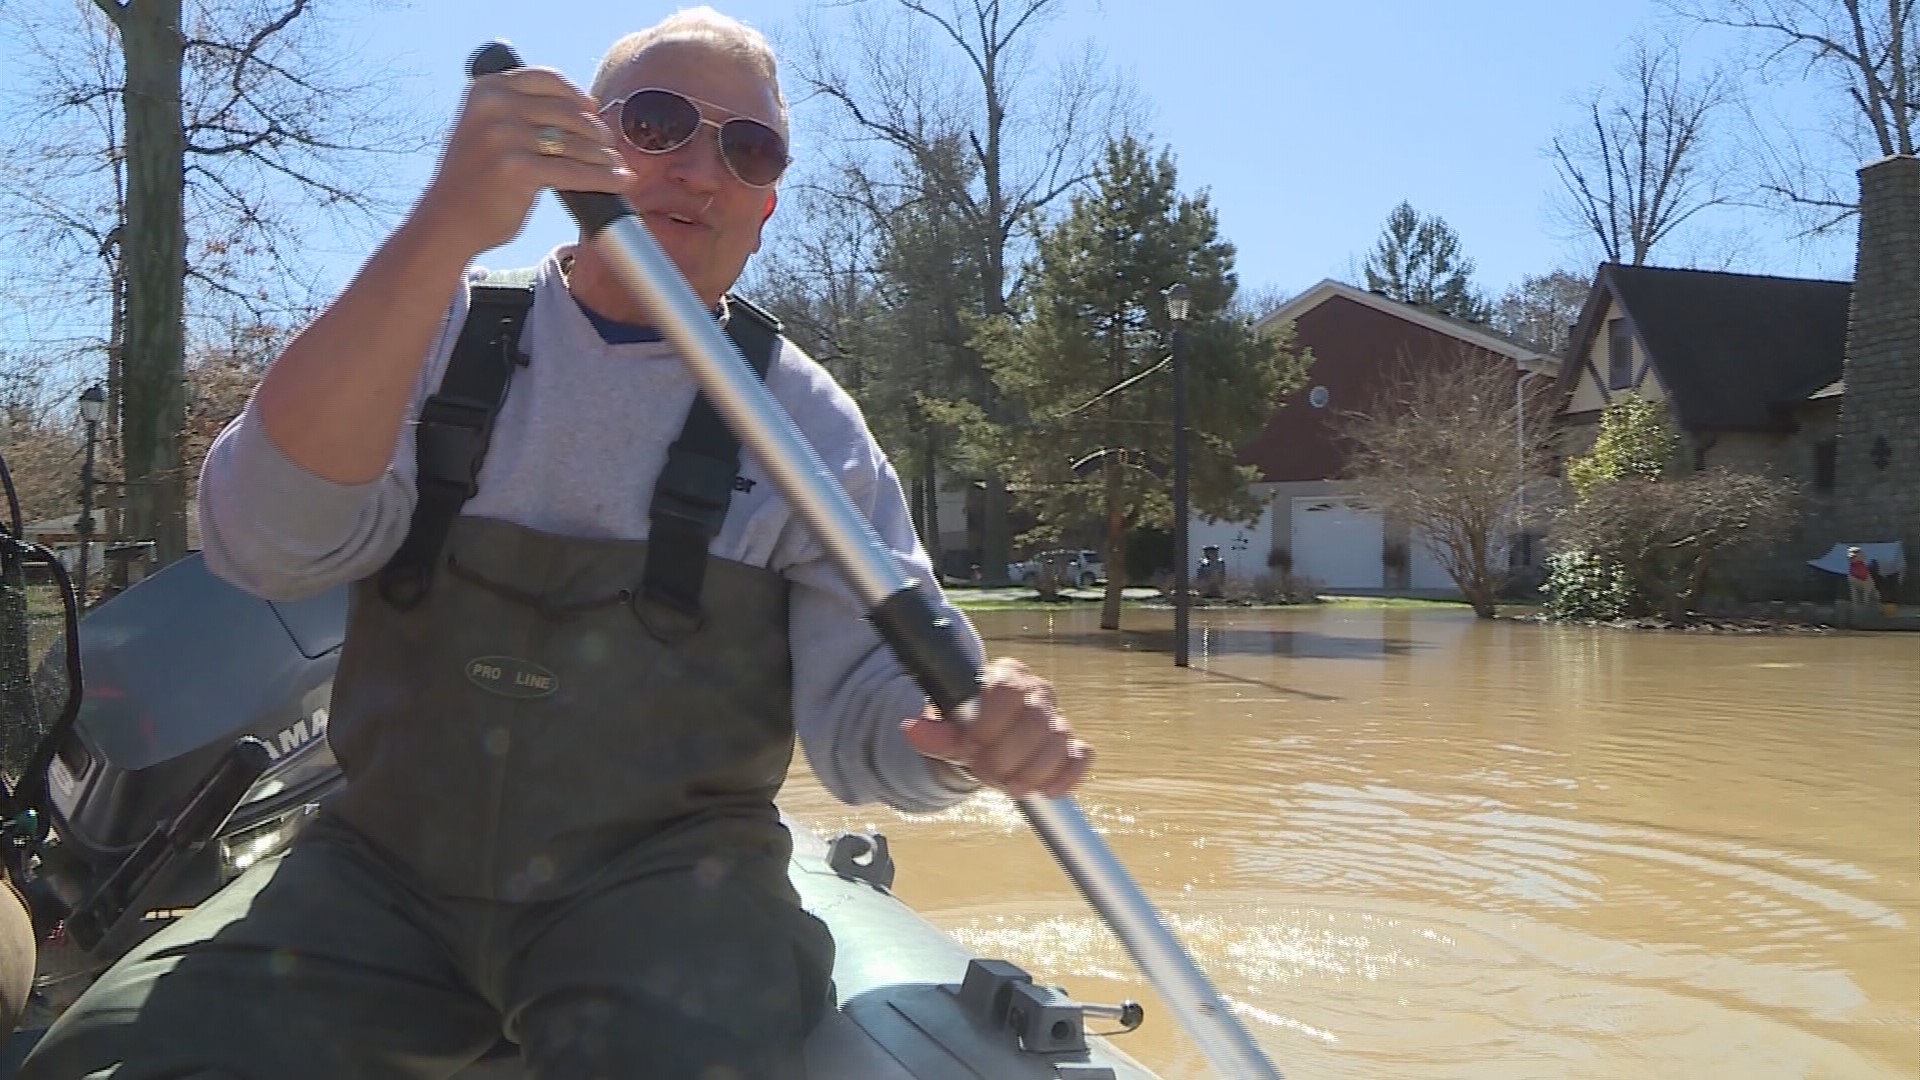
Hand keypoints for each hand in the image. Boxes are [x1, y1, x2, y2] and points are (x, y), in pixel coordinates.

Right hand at [412, 67, 631, 258]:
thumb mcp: (486, 129)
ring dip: (604, 156)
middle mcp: (494, 107)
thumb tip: (584, 108)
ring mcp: (505, 136)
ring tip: (616, 165)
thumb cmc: (474, 179)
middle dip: (595, 130)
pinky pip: (575, 171)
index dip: (576, 94)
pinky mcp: (519, 169)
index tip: (593, 108)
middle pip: (567, 112)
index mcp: (487, 89)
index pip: (547, 80)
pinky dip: (604, 177)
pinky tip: (620, 181)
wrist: (448, 221)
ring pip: (575, 143)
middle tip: (610, 146)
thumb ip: (519, 111)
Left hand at [902, 658, 1093, 797]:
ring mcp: (1058, 719)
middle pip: (1035, 722)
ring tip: (1008, 785)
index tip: (970, 747)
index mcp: (1007, 676)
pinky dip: (1066, 777)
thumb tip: (911, 729)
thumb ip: (933, 733)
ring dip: (1030, 773)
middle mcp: (1038, 692)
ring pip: (1059, 743)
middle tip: (985, 771)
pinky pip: (1082, 757)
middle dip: (1007, 756)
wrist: (985, 745)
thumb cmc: (968, 730)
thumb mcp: (947, 731)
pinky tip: (1046, 791)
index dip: (989, 724)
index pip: (1008, 690)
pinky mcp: (1072, 746)